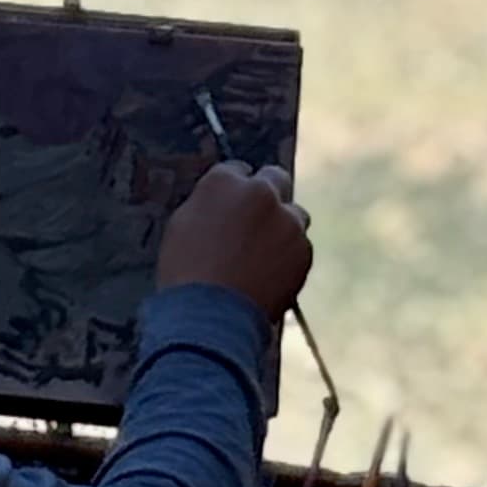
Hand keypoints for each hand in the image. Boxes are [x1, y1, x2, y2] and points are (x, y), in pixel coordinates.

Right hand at [159, 161, 312, 322]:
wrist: (211, 315)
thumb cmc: (185, 272)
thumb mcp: (183, 226)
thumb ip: (208, 205)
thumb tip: (224, 205)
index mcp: (223, 182)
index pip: (237, 170)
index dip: (234, 190)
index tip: (232, 205)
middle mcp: (260, 192)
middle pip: (275, 178)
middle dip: (268, 194)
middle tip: (257, 218)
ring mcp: (287, 220)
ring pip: (294, 214)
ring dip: (283, 226)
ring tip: (262, 256)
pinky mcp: (304, 249)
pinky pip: (300, 246)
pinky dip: (289, 256)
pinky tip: (270, 275)